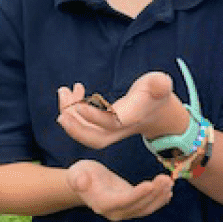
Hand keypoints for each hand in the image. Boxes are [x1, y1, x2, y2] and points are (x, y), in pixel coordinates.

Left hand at [57, 71, 178, 148]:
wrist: (158, 112)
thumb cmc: (156, 93)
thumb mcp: (160, 85)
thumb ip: (160, 84)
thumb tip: (161, 82)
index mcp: (133, 117)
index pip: (113, 122)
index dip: (95, 116)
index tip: (78, 106)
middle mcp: (121, 128)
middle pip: (97, 139)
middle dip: (77, 130)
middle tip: (61, 115)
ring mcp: (110, 131)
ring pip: (87, 132)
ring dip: (70, 116)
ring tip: (63, 91)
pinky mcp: (102, 128)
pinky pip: (84, 126)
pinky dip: (72, 112)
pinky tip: (72, 92)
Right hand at [66, 159, 173, 220]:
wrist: (85, 182)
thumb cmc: (81, 174)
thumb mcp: (76, 172)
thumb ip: (78, 178)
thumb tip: (80, 182)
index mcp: (102, 204)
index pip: (123, 201)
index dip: (138, 194)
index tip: (150, 184)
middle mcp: (115, 212)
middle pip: (138, 206)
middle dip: (154, 193)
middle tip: (165, 179)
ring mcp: (125, 212)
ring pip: (146, 208)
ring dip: (160, 196)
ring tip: (169, 181)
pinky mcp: (132, 207)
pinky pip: (148, 207)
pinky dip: (160, 200)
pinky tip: (169, 191)